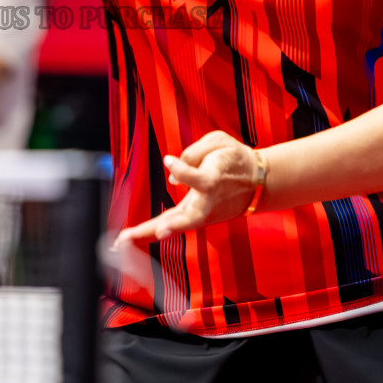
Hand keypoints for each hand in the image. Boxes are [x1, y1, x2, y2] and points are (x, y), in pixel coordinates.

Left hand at [114, 131, 262, 247]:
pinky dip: (154, 231)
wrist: (258, 182)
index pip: (196, 179)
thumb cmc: (234, 158)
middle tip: (157, 233)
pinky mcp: (198, 218)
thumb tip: (172, 174)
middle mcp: (209, 202)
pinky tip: (132, 237)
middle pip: (191, 217)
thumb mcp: (219, 142)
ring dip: (151, 233)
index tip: (169, 160)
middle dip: (172, 225)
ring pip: (178, 226)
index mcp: (215, 180)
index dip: (182, 170)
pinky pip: (174, 224)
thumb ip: (194, 151)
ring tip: (124, 240)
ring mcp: (204, 214)